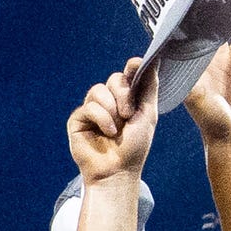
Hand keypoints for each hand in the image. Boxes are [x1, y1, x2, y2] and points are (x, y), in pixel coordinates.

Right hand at [67, 59, 157, 184]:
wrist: (118, 170)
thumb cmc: (135, 147)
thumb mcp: (148, 113)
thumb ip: (149, 87)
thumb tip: (152, 59)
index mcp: (126, 99)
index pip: (127, 74)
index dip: (132, 68)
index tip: (135, 65)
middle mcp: (109, 101)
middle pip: (114, 79)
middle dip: (123, 95)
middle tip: (128, 115)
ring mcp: (92, 109)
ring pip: (98, 90)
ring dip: (111, 109)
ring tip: (116, 128)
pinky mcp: (78, 119)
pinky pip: (89, 106)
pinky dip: (102, 118)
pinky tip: (107, 132)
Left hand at [183, 29, 230, 145]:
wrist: (230, 135)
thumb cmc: (208, 119)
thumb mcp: (194, 98)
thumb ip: (188, 79)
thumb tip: (175, 63)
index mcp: (203, 62)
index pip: (205, 35)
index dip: (209, 28)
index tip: (214, 28)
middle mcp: (219, 60)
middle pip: (227, 29)